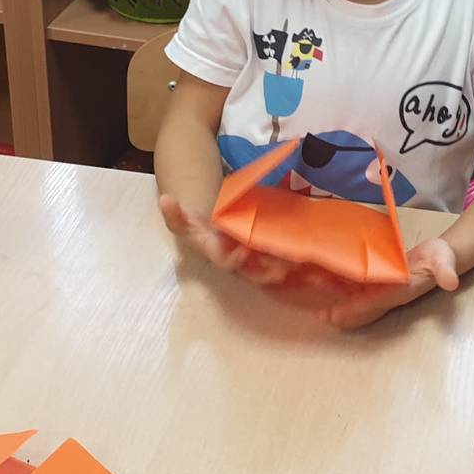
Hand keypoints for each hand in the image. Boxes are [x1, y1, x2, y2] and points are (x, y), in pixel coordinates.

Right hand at [158, 194, 295, 285]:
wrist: (208, 229)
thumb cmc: (196, 227)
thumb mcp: (182, 221)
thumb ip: (174, 214)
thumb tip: (165, 200)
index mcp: (218, 255)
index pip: (227, 262)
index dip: (236, 259)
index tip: (244, 250)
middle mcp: (238, 262)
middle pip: (256, 273)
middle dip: (270, 270)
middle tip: (285, 265)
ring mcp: (254, 259)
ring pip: (272, 267)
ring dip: (287, 265)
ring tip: (302, 258)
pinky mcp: (266, 252)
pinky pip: (281, 258)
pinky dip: (294, 256)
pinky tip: (309, 250)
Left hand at [320, 237, 459, 329]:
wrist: (442, 257)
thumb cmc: (441, 258)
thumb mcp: (445, 261)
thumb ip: (446, 271)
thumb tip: (451, 282)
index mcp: (399, 291)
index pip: (374, 304)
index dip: (355, 310)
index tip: (337, 315)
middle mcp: (387, 294)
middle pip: (361, 309)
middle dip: (342, 315)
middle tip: (321, 317)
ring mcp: (382, 290)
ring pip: (355, 300)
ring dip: (337, 301)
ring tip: (317, 304)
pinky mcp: (379, 281)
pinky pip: (357, 289)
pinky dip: (341, 288)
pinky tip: (325, 282)